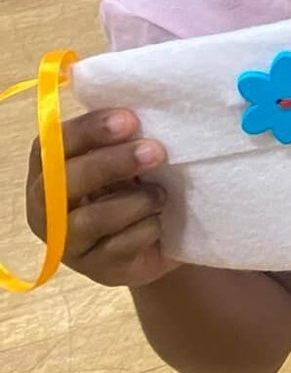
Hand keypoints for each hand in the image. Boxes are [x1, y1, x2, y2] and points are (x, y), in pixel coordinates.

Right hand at [26, 110, 176, 288]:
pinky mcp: (97, 270)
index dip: (88, 130)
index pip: (52, 145)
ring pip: (92, 219)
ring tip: (162, 194)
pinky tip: (160, 221)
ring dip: (136, 201)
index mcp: (48, 170)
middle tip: (155, 151)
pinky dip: (147, 228)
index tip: (129, 119)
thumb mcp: (127, 155)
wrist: (162, 236)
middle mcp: (47, 208)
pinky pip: (119, 247)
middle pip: (65, 182)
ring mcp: (68, 244)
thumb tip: (142, 102)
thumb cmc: (136, 184)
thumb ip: (122, 134)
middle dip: (111, 163)